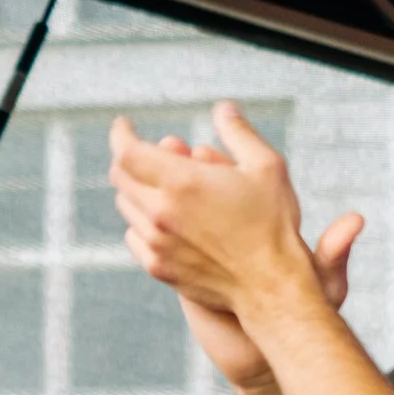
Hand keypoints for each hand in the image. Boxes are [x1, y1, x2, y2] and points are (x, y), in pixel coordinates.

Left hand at [108, 105, 321, 318]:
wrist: (271, 286)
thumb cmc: (273, 225)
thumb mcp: (266, 166)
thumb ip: (239, 132)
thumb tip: (224, 108)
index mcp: (181, 182)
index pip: (127, 150)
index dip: (121, 133)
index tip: (124, 125)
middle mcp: (160, 212)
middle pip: (121, 176)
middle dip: (129, 158)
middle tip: (146, 152)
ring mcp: (156, 242)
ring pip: (126, 206)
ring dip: (136, 190)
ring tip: (160, 185)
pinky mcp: (158, 267)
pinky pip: (134, 237)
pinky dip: (141, 223)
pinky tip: (164, 220)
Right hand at [174, 154, 363, 391]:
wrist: (271, 347)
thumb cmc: (300, 309)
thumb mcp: (324, 280)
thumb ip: (336, 251)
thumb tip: (357, 221)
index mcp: (255, 218)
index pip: (229, 177)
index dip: (216, 162)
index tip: (209, 153)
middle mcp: (222, 227)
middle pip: (190, 185)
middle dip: (178, 166)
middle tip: (175, 154)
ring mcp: (196, 247)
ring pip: (168, 210)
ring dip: (161, 192)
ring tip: (164, 180)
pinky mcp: (176, 270)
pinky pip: (155, 242)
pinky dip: (151, 227)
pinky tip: (153, 221)